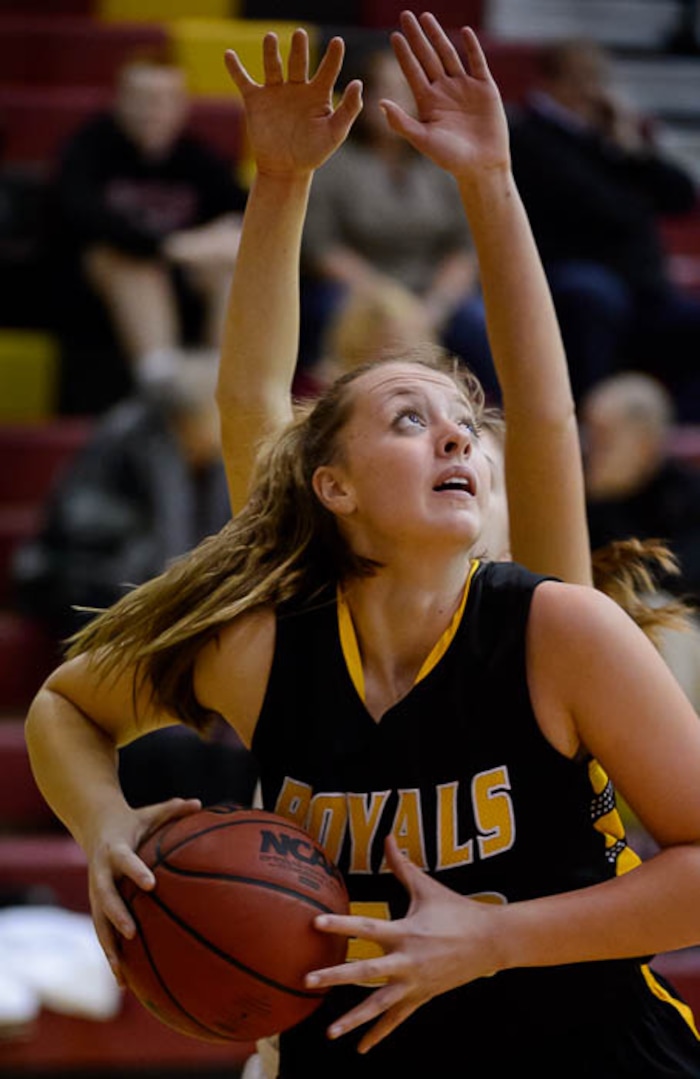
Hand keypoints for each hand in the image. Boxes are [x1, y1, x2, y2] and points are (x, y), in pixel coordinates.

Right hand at [86, 796, 201, 984]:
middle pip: (105, 899)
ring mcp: (96, 894)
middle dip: (118, 916)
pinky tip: (125, 983)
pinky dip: (112, 957)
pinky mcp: (97, 907)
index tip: (151, 884)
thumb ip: (173, 809)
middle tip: (132, 932)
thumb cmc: (132, 821)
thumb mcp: (150, 812)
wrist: (95, 826)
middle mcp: (101, 875)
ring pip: (99, 924)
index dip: (136, 871)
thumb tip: (199, 803)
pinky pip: (103, 935)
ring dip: (109, 948)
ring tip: (121, 975)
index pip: (125, 861)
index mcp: (115, 850)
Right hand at [224, 29, 362, 178]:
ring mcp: (275, 92)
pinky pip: (244, 81)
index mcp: (318, 94)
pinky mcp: (255, 100)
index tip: (338, 42)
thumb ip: (348, 110)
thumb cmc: (312, 153)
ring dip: (270, 51)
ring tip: (270, 37)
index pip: (328, 70)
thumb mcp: (335, 133)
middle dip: (298, 48)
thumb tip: (358, 83)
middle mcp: (297, 88)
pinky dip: (235, 69)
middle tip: (299, 35)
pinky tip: (229, 55)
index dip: (333, 56)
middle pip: (298, 62)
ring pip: (272, 66)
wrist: (284, 169)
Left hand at [306, 835, 500, 1051]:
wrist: (490, 941)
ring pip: (379, 1005)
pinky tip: (360, 1049)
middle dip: (336, 976)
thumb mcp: (427, 887)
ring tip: (329, 1032)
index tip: (315, 923)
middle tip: (308, 980)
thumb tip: (388, 836)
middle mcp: (407, 961)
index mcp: (405, 932)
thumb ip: (402, 865)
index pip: (367, 928)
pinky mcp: (421, 997)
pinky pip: (397, 1019)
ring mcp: (414, 983)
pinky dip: (379, 1034)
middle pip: (366, 972)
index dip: (341, 925)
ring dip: (353, 1019)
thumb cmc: (456, 909)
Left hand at [382, 11, 509, 180]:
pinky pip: (477, 62)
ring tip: (426, 17)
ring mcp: (464, 87)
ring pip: (448, 55)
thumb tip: (380, 103)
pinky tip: (464, 32)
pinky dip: (472, 47)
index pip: (413, 71)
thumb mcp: (423, 140)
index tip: (394, 35)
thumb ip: (402, 122)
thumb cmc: (450, 158)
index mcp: (428, 102)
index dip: (404, 53)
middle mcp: (444, 91)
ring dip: (438, 36)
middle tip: (405, 15)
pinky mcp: (485, 88)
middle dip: (417, 36)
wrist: (481, 166)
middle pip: (427, 57)